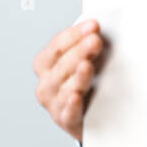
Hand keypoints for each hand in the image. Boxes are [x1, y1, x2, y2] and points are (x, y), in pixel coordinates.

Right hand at [33, 19, 106, 141]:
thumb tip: (100, 29)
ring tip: (87, 65)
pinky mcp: (66, 121)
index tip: (94, 25)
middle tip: (95, 41)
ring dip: (77, 75)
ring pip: (64, 87)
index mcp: (46, 64)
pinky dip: (71, 104)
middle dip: (79, 50)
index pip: (58, 45)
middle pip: (61, 64)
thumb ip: (88, 45)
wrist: (94, 117)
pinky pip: (68, 112)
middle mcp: (46, 83)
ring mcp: (54, 103)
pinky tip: (76, 96)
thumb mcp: (85, 60)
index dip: (75, 34)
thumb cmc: (88, 83)